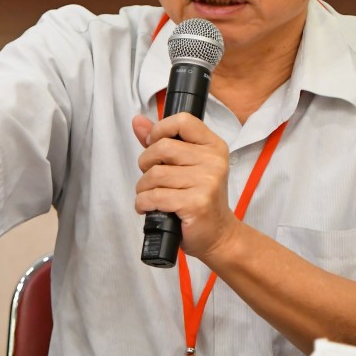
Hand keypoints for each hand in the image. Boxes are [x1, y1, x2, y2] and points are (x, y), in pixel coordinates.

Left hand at [132, 113, 239, 263]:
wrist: (218, 234)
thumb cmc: (199, 198)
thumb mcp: (185, 165)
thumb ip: (161, 141)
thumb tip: (137, 121)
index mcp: (213, 146)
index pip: (183, 121)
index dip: (160, 129)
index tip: (153, 144)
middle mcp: (213, 161)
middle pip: (163, 147)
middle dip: (146, 163)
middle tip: (150, 176)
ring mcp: (207, 182)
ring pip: (155, 174)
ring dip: (143, 187)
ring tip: (150, 195)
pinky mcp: (196, 203)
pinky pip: (155, 196)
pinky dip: (144, 203)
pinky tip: (148, 207)